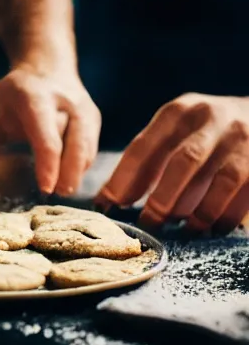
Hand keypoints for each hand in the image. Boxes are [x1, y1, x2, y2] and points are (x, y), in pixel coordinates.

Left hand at [0, 65, 100, 194]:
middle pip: (75, 139)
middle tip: (59, 194)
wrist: (44, 69)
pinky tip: (69, 181)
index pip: (46, 132)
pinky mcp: (93, 121)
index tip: (46, 187)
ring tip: (65, 191)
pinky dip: (83, 167)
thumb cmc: (5, 98)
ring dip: (79, 170)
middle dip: (70, 169)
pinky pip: (92, 148)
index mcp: (33, 96)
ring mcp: (84, 109)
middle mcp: (64, 100)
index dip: (49, 161)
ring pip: (88, 144)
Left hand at [96, 93, 248, 233]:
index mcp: (177, 113)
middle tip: (148, 224)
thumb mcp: (175, 132)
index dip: (123, 179)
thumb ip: (148, 160)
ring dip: (198, 213)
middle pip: (183, 162)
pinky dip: (225, 216)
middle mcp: (210, 119)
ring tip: (184, 232)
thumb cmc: (205, 132)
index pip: (143, 148)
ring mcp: (242, 138)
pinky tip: (212, 229)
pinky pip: (243, 194)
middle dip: (162, 198)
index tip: (108, 204)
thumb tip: (111, 200)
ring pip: (219, 181)